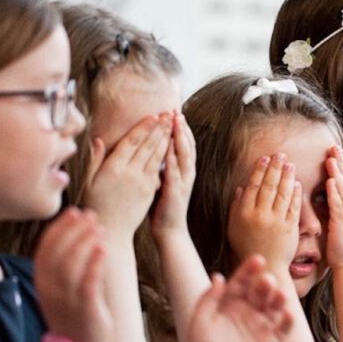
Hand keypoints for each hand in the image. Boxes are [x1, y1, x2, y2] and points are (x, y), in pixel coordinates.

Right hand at [34, 208, 112, 341]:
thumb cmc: (74, 312)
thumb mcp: (60, 287)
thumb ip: (63, 262)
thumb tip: (75, 229)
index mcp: (42, 282)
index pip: (45, 248)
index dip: (59, 227)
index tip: (74, 211)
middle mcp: (51, 291)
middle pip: (58, 254)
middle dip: (74, 230)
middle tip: (90, 216)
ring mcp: (67, 301)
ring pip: (71, 266)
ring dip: (85, 243)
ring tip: (99, 228)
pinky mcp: (85, 311)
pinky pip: (87, 284)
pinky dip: (94, 264)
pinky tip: (103, 249)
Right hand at [82, 113, 171, 234]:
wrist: (111, 230)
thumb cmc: (95, 204)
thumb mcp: (89, 181)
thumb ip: (95, 160)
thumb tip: (98, 140)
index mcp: (112, 168)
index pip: (131, 142)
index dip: (143, 127)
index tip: (152, 115)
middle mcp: (129, 173)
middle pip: (147, 145)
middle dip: (159, 128)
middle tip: (168, 113)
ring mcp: (141, 182)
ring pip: (155, 155)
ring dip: (165, 138)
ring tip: (172, 125)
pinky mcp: (149, 191)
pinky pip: (159, 169)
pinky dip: (165, 156)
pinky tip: (171, 146)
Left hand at [150, 112, 195, 236]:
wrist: (169, 231)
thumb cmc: (162, 206)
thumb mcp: (163, 180)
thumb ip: (162, 164)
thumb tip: (155, 148)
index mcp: (183, 170)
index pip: (185, 144)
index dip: (181, 128)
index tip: (174, 112)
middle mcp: (187, 174)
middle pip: (187, 146)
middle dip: (182, 128)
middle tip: (176, 111)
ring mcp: (183, 183)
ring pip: (184, 156)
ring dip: (180, 139)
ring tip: (175, 123)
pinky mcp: (175, 193)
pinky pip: (174, 174)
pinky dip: (172, 160)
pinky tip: (167, 149)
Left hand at [185, 255, 293, 341]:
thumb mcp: (200, 321)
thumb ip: (209, 298)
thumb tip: (218, 276)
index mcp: (230, 302)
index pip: (242, 281)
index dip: (249, 270)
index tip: (257, 260)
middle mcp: (247, 310)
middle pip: (259, 292)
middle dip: (264, 284)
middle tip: (266, 281)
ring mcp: (260, 326)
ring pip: (273, 307)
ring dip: (278, 299)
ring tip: (280, 295)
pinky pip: (282, 330)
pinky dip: (287, 321)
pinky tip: (288, 314)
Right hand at [227, 154, 300, 272]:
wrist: (266, 265)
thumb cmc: (247, 246)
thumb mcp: (233, 227)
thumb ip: (235, 207)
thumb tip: (241, 188)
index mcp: (244, 213)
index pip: (253, 186)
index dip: (259, 170)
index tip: (265, 158)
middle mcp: (260, 215)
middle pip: (269, 186)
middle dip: (275, 168)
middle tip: (280, 155)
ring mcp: (276, 221)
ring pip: (282, 193)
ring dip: (287, 177)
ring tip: (290, 164)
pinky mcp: (290, 227)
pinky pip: (293, 206)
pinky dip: (295, 194)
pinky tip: (297, 183)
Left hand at [324, 146, 342, 271]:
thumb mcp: (342, 225)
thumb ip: (336, 210)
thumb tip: (326, 197)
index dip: (342, 167)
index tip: (335, 152)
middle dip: (341, 163)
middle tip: (334, 147)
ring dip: (338, 173)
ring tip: (331, 158)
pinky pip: (340, 205)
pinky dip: (335, 192)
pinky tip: (331, 181)